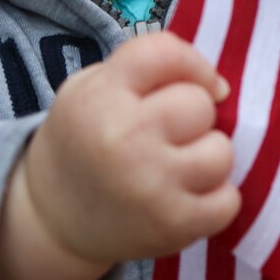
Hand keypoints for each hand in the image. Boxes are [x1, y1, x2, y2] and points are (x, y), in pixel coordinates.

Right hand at [0, 33, 239, 279]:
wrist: (50, 221)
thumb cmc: (83, 142)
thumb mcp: (89, 89)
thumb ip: (144, 69)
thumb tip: (218, 86)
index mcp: (99, 97)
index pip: (165, 53)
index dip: (192, 63)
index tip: (199, 82)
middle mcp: (123, 138)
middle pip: (200, 104)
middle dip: (195, 115)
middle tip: (172, 132)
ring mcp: (149, 185)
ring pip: (221, 152)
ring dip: (208, 156)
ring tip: (181, 164)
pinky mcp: (171, 226)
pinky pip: (229, 201)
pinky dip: (217, 199)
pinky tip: (189, 196)